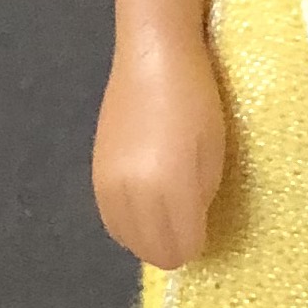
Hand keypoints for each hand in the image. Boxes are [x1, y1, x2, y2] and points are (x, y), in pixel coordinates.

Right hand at [91, 40, 229, 267]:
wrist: (152, 57)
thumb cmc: (196, 99)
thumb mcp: (213, 153)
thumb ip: (200, 200)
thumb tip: (191, 230)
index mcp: (166, 188)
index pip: (180, 247)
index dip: (195, 244)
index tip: (204, 228)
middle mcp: (130, 193)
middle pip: (149, 250)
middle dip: (172, 246)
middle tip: (189, 226)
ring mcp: (107, 184)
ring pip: (126, 239)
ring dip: (148, 238)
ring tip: (167, 218)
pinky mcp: (94, 174)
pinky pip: (111, 219)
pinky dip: (128, 224)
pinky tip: (144, 207)